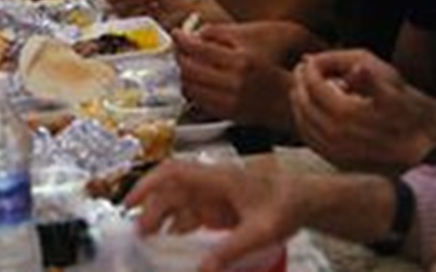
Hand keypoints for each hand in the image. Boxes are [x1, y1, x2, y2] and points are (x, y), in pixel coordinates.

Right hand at [126, 161, 304, 271]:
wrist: (304, 201)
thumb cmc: (285, 205)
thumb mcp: (260, 232)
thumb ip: (230, 251)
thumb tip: (203, 270)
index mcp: (216, 179)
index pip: (173, 173)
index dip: (147, 184)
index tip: (130, 201)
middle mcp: (208, 183)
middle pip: (169, 191)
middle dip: (150, 209)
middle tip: (139, 233)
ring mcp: (211, 193)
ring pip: (176, 201)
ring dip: (160, 217)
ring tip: (148, 238)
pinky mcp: (215, 205)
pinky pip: (188, 213)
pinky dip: (176, 225)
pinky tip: (171, 240)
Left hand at [175, 25, 294, 127]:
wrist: (288, 98)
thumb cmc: (269, 68)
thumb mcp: (249, 43)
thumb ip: (219, 34)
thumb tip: (193, 34)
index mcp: (241, 61)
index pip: (198, 48)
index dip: (182, 39)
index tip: (176, 34)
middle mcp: (234, 82)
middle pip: (189, 68)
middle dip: (179, 56)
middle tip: (178, 48)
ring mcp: (230, 100)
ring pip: (189, 86)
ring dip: (183, 73)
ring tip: (186, 63)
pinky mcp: (226, 113)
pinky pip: (197, 100)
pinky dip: (192, 89)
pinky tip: (195, 80)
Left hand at [290, 50, 432, 171]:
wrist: (417, 143)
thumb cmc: (404, 109)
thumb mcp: (392, 88)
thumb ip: (368, 77)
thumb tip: (353, 68)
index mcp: (351, 113)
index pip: (317, 88)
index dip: (309, 72)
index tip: (307, 61)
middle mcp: (340, 134)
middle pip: (306, 105)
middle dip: (300, 85)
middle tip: (300, 70)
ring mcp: (336, 149)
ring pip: (304, 122)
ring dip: (297, 101)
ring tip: (301, 85)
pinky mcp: (336, 160)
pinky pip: (309, 137)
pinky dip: (302, 119)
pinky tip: (306, 106)